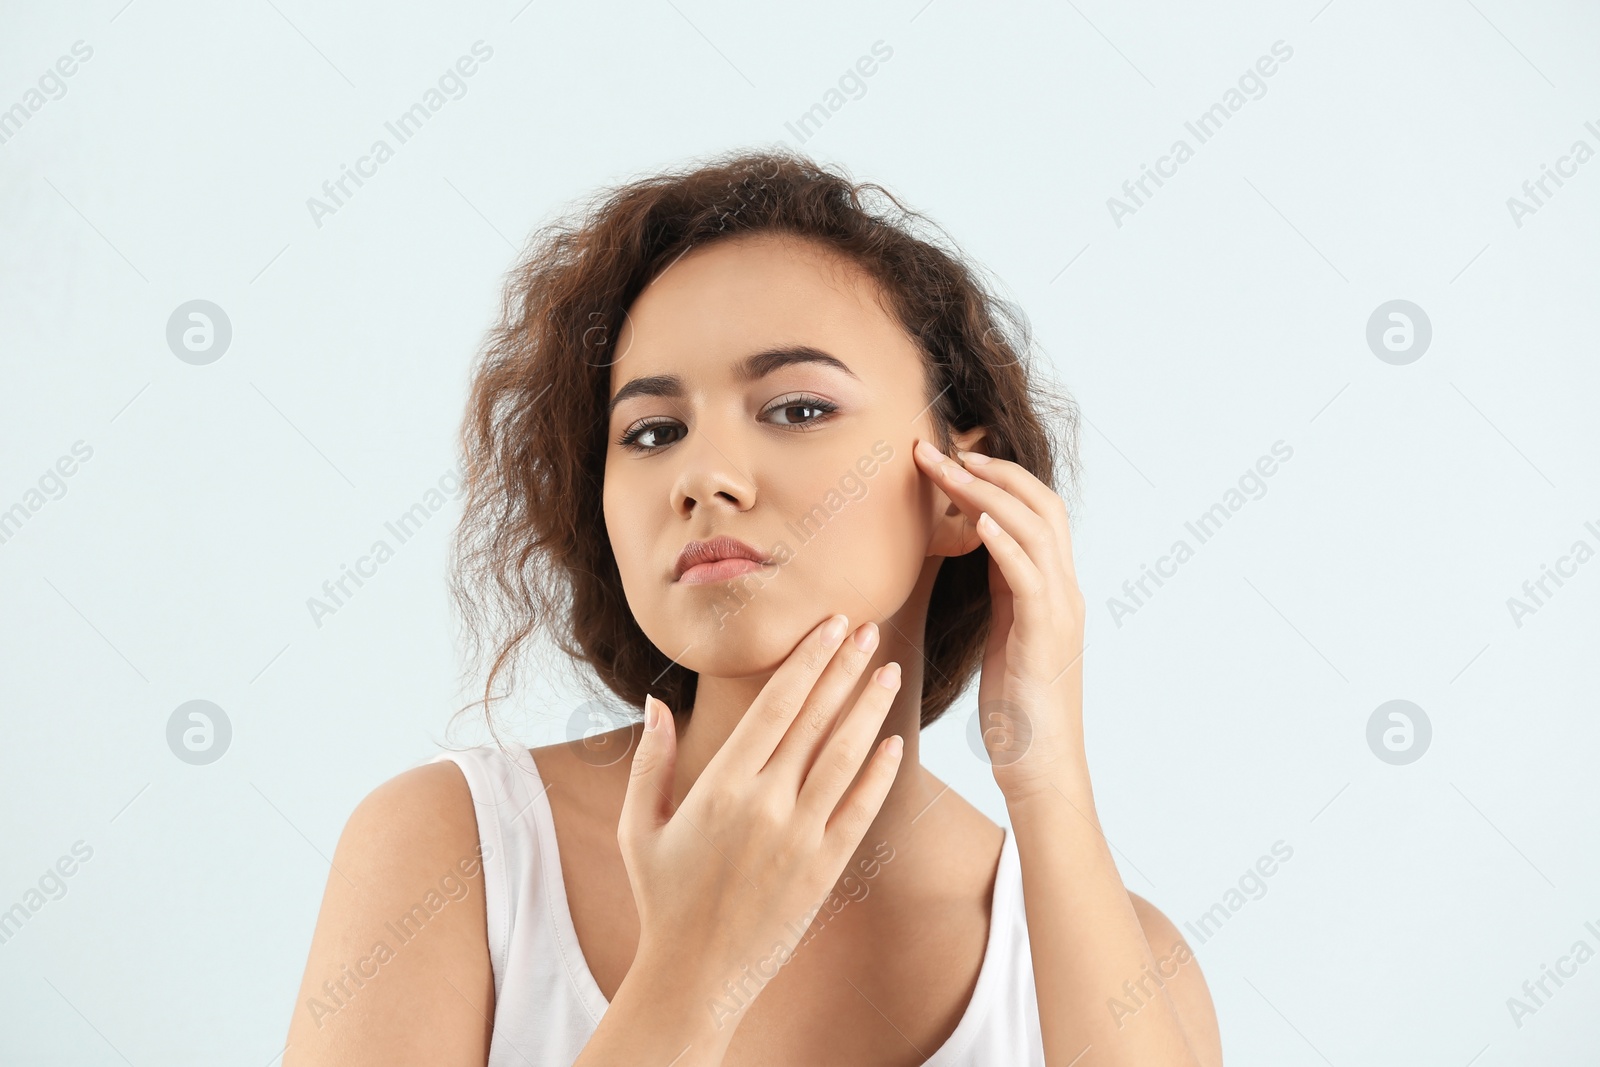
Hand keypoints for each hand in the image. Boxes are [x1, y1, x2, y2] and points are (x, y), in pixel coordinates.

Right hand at [617, 614, 903, 1032]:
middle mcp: (766, 804)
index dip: (807, 661)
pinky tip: (895, 742)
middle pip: (817, 720)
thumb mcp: (639, 827)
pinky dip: (881, 774)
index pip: (776, 705)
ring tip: (889, 671)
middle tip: (868, 628)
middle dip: (844, 669)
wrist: (696, 973)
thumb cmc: (663, 896)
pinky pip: (860, 810)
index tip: (829, 626)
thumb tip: (658, 701)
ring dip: (870, 709)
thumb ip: (651, 760)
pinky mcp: (824, 868)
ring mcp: (800, 837)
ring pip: (846, 757)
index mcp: (721, 785)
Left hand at [913, 438, 1087, 802]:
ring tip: (948, 469)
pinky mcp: (1046, 638)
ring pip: (1036, 530)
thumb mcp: (1006, 635)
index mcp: (1052, 589)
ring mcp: (1060, 612)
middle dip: (990, 471)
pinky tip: (977, 523)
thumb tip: (981, 549)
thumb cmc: (1018, 709)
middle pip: (1041, 505)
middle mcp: (1064, 591)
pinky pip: (1030, 578)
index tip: (948, 458)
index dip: (995, 478)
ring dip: (989, 494)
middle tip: (939, 448)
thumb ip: (1002, 591)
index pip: (1034, 511)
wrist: (1041, 768)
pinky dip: (1006, 545)